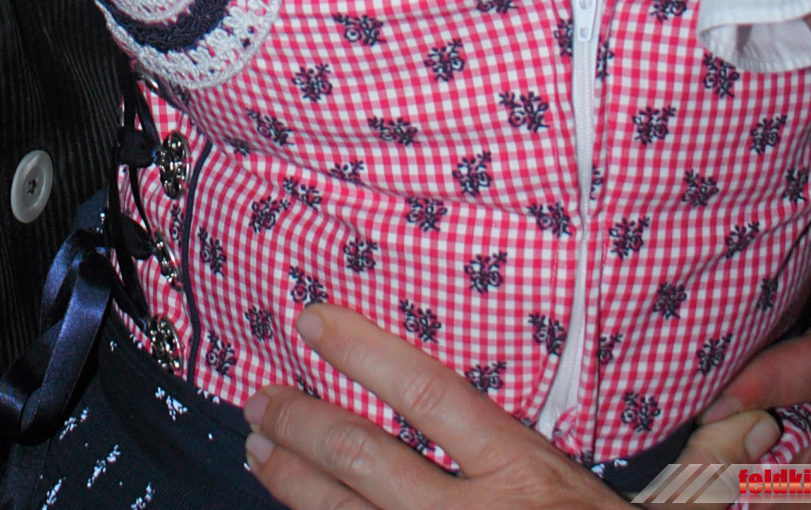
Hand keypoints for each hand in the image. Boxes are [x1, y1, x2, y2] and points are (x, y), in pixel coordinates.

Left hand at [244, 305, 610, 509]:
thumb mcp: (552, 466)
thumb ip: (491, 432)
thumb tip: (409, 381)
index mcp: (516, 464)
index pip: (427, 392)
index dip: (362, 351)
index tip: (311, 319)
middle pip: (366, 458)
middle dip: (302, 424)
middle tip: (260, 398)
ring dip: (292, 479)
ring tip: (258, 448)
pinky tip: (296, 507)